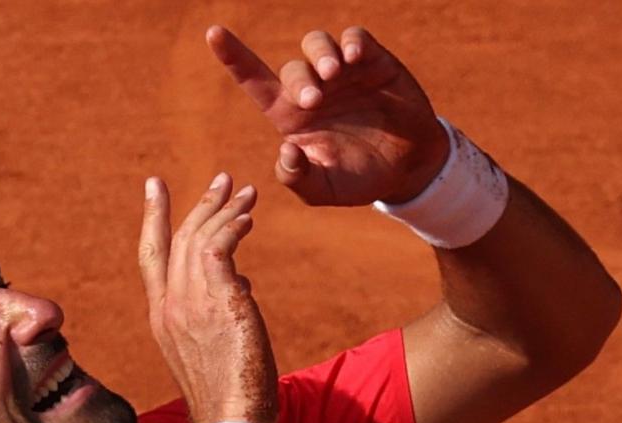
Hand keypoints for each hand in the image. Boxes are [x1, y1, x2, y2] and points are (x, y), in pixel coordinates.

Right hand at [137, 174, 276, 422]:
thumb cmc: (229, 396)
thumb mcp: (214, 348)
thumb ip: (219, 311)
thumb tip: (242, 286)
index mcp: (160, 317)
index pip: (150, 255)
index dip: (153, 217)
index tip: (156, 186)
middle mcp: (169, 305)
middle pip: (177, 238)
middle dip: (200, 203)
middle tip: (222, 179)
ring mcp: (191, 303)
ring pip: (200, 238)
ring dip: (225, 210)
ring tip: (246, 192)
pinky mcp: (218, 302)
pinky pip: (220, 248)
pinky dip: (233, 227)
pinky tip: (248, 218)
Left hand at [207, 24, 447, 206]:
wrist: (408, 167)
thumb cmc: (360, 178)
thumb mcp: (326, 190)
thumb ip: (299, 178)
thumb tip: (286, 150)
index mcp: (292, 116)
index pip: (255, 81)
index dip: (233, 56)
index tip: (213, 33)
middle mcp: (313, 88)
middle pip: (292, 69)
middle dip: (301, 80)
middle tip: (315, 100)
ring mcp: (342, 72)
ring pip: (316, 43)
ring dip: (320, 54)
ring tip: (335, 74)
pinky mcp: (372, 62)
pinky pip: (354, 38)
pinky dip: (351, 43)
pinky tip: (354, 59)